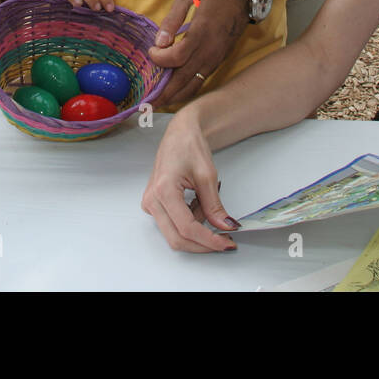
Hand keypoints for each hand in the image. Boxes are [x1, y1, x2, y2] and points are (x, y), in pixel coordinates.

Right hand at [140, 109, 238, 251]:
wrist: (180, 134)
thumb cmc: (189, 146)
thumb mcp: (207, 176)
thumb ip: (214, 206)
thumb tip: (224, 226)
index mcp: (163, 190)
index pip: (187, 228)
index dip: (208, 240)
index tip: (227, 242)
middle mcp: (152, 200)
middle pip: (177, 238)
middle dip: (202, 244)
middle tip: (225, 240)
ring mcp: (151, 204)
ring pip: (175, 234)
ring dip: (197, 230)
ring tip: (207, 206)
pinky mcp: (154, 205)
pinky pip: (173, 224)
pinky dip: (190, 222)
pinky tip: (198, 206)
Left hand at [150, 0, 245, 108]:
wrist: (239, 2)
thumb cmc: (210, 0)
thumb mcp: (187, 0)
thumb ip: (171, 20)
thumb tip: (159, 42)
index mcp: (200, 33)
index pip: (177, 56)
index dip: (161, 58)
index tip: (152, 51)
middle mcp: (208, 52)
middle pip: (182, 78)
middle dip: (163, 92)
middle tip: (145, 102)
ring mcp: (213, 61)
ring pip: (192, 86)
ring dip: (173, 97)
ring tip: (157, 105)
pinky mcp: (215, 65)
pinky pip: (199, 83)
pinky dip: (185, 92)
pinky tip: (173, 96)